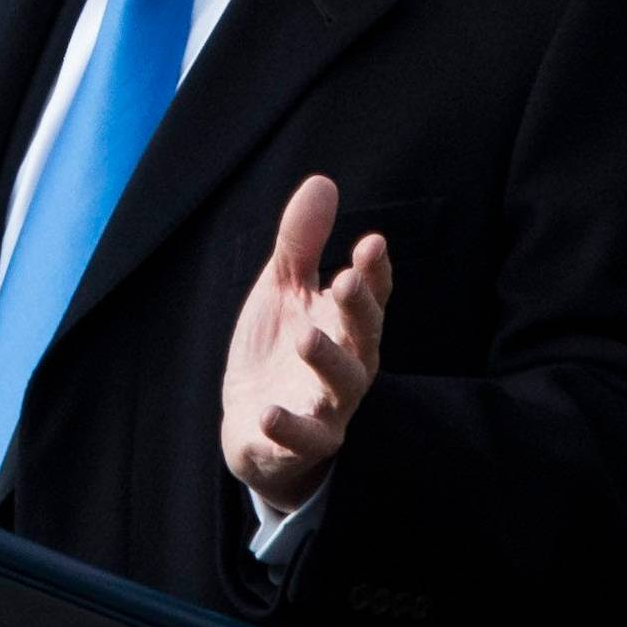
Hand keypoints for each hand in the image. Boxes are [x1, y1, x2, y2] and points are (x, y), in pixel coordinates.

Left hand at [220, 174, 388, 508]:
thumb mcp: (283, 292)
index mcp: (345, 327)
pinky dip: (290, 428)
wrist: (252, 428)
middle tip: (347, 281)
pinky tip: (270, 411)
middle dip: (359, 310)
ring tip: (306, 337)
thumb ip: (301, 244)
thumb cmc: (278, 351)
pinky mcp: (299, 445)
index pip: (370, 298)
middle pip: (364, 338)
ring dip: (328, 362)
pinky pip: (302, 439)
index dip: (375, 274)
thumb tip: (322, 182)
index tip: (371, 244)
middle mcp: (348, 367)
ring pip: (343, 388)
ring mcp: (328, 409)